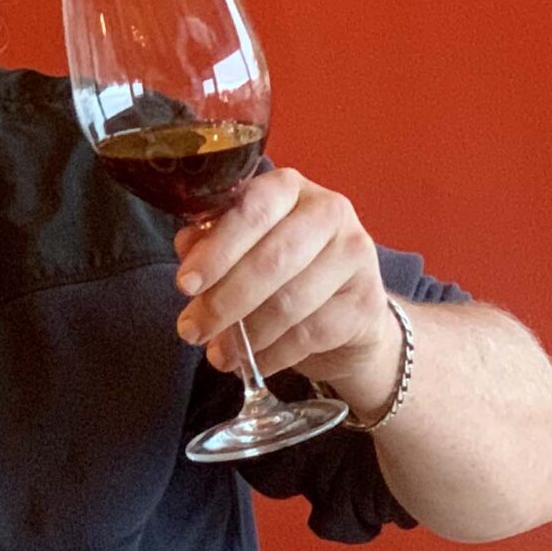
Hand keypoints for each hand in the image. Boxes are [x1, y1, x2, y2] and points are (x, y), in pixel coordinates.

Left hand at [172, 168, 400, 398]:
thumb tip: (188, 252)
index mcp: (290, 187)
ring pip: (289, 302)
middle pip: (272, 260)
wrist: (347, 309)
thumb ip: (212, 243)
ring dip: (245, 336)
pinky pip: (309, 334)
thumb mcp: (244, 248)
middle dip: (224, 301)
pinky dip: (272, 354)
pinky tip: (252, 363)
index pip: (252, 210)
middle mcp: (329, 211)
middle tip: (192, 331)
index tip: (185, 284)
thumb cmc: (285, 270)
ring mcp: (355, 254)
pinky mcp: (366, 301)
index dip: (217, 250)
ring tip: (218, 355)